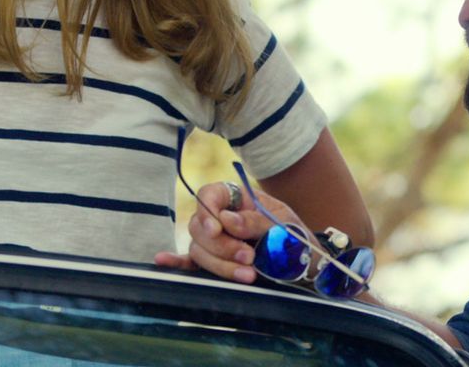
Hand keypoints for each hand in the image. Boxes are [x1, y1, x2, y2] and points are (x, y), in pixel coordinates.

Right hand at [153, 181, 303, 283]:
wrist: (306, 266)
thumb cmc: (295, 239)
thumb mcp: (285, 225)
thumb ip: (257, 221)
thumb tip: (227, 220)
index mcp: (238, 200)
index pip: (210, 194)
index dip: (208, 210)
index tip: (218, 228)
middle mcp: (221, 218)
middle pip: (200, 226)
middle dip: (223, 246)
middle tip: (249, 257)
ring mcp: (215, 242)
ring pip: (198, 249)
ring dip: (220, 264)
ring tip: (249, 274)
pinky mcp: (214, 263)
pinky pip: (190, 262)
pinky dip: (176, 262)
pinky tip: (163, 261)